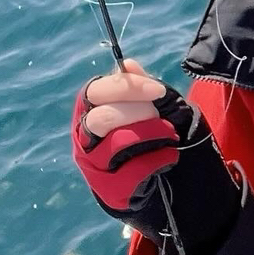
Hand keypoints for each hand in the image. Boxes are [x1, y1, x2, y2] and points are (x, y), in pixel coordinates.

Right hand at [72, 60, 239, 250]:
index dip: (126, 88)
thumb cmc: (154, 135)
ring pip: (118, 143)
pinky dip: (158, 159)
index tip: (158, 91)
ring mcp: (92, 165)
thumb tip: (128, 64)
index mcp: (90, 110)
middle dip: (142, 114)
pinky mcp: (108, 190)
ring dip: (153, 135)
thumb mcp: (155, 106)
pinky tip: (168, 157)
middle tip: (163, 119)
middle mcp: (83, 137)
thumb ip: (142, 87)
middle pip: (103, 118)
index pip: (94, 91)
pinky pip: (133, 170)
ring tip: (170, 136)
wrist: (167, 180)